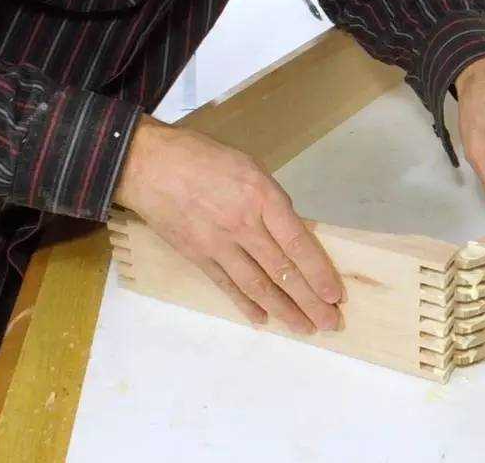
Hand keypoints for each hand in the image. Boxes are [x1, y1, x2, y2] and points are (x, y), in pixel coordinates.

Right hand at [114, 116, 342, 333]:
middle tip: (329, 323)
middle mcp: (244, 225)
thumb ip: (272, 202)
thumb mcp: (249, 168)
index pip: (298, 244)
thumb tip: (291, 233)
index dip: (319, 273)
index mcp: (263, 197)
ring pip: (258, 285)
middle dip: (309, 301)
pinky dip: (246, 304)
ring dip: (284, 310)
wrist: (148, 164)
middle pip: (283, 271)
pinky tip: (263, 319)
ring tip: (303, 328)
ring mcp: (219, 244)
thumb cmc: (203, 157)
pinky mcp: (197, 256)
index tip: (336, 295)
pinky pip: (227, 285)